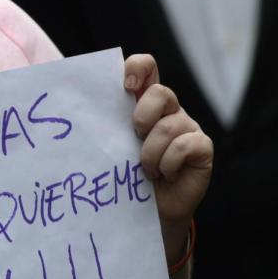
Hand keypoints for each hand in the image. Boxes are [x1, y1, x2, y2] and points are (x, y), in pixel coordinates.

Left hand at [125, 54, 212, 266]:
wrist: (148, 211)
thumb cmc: (125, 173)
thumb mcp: (112, 144)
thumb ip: (104, 122)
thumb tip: (74, 110)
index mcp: (144, 102)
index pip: (146, 67)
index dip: (138, 67)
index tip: (125, 84)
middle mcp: (168, 110)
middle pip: (161, 92)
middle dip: (143, 114)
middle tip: (134, 136)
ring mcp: (188, 128)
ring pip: (170, 125)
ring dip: (151, 152)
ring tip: (145, 169)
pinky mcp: (202, 148)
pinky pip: (187, 145)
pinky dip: (169, 162)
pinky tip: (164, 174)